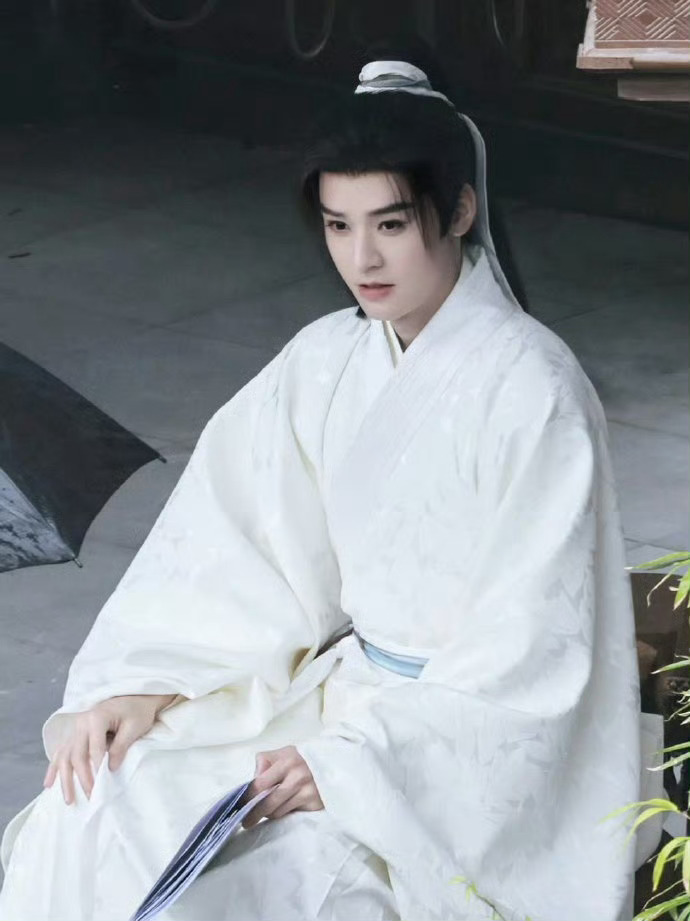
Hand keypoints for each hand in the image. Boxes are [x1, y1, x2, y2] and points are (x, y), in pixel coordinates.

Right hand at [43, 693, 176, 804]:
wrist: (135, 697)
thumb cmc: (137, 712)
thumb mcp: (134, 727)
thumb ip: (120, 746)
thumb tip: (110, 769)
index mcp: (97, 717)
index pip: (94, 748)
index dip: (97, 768)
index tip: (101, 786)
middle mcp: (82, 722)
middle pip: (77, 755)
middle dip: (82, 778)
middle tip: (90, 797)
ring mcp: (76, 728)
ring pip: (65, 756)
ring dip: (64, 778)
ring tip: (68, 799)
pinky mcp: (75, 733)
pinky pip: (61, 752)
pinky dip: (53, 768)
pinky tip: (48, 784)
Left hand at [242, 745, 323, 827]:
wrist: (328, 765)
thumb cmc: (299, 760)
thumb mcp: (281, 754)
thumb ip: (264, 763)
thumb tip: (253, 784)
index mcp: (286, 762)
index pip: (260, 784)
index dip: (248, 798)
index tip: (240, 806)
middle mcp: (298, 777)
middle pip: (268, 803)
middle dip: (254, 814)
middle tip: (246, 821)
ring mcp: (307, 792)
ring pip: (277, 812)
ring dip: (270, 813)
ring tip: (269, 809)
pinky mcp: (314, 804)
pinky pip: (290, 815)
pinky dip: (283, 814)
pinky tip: (282, 809)